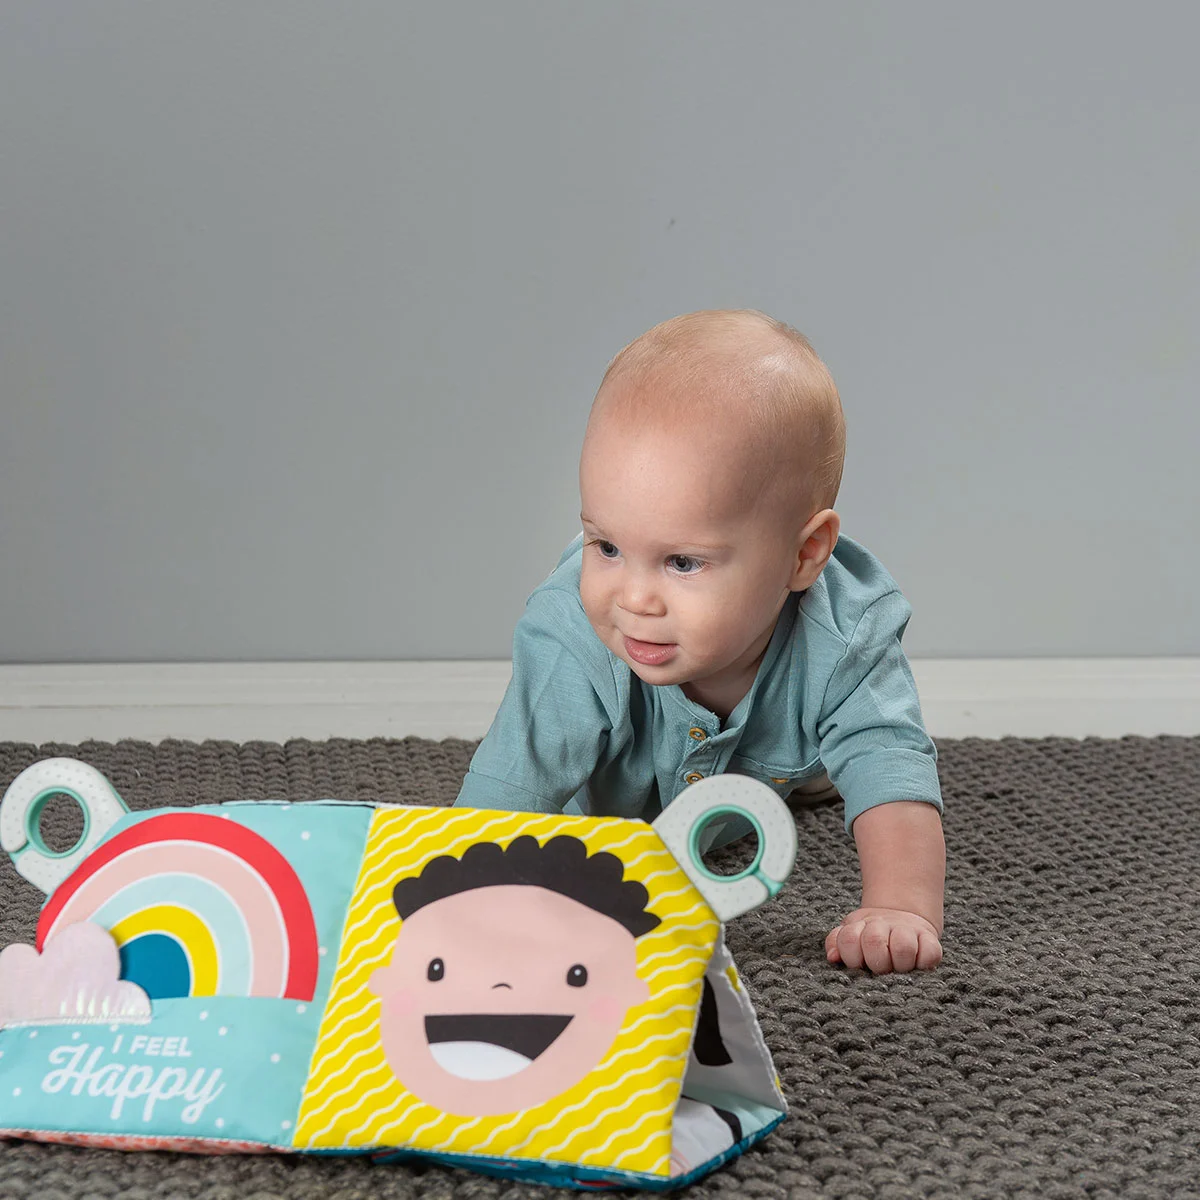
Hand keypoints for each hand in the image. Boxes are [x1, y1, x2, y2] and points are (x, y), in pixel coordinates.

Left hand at [825, 907, 942, 972]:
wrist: (902, 916)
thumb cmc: (870, 936)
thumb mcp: (850, 936)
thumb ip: (836, 944)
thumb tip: (832, 957)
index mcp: (860, 926)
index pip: (848, 939)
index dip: (851, 957)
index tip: (858, 964)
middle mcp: (883, 925)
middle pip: (874, 942)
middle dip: (875, 963)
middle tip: (880, 969)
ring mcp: (908, 931)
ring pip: (903, 947)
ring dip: (900, 964)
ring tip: (898, 969)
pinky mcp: (930, 939)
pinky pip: (931, 952)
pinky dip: (924, 962)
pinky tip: (917, 965)